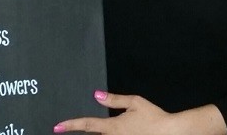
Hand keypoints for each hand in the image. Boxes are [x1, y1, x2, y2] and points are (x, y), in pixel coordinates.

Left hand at [53, 90, 175, 134]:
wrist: (170, 133)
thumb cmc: (154, 117)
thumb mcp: (134, 102)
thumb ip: (113, 99)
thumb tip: (96, 95)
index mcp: (112, 126)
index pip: (86, 125)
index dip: (70, 125)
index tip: (57, 127)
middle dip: (83, 131)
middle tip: (70, 128)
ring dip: (98, 134)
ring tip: (107, 126)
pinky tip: (113, 131)